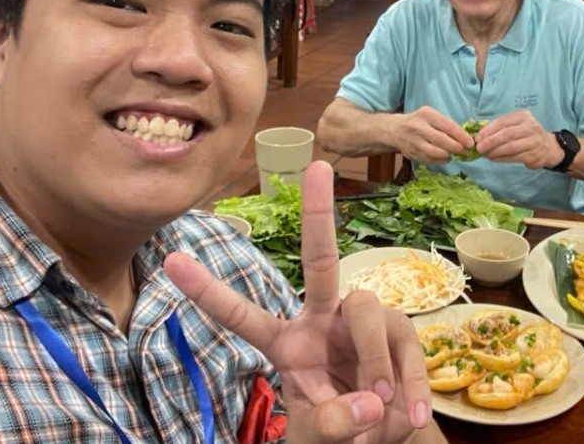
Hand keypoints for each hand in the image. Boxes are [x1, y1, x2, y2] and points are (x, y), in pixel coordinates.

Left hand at [164, 161, 432, 443]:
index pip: (243, 316)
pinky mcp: (402, 332)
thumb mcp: (320, 439)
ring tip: (380, 411)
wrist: (384, 442)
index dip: (209, 292)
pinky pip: (406, 349)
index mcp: (288, 343)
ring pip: (367, 314)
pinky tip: (408, 418)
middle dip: (318, 214)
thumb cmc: (339, 429)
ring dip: (374, 364)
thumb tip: (368, 403)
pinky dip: (410, 389)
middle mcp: (325, 319)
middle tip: (318, 168)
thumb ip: (331, 426)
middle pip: (320, 260)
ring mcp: (366, 321)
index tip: (173, 262)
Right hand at [391, 107, 473, 163]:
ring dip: (448, 155)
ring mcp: (414, 142)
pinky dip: (441, 160)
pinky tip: (445, 157)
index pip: (447, 126)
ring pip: (436, 153)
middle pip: (442, 141)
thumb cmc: (418, 121)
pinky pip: (430, 160)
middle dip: (457, 148)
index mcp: (426, 115)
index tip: (470, 143)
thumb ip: (446, 125)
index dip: (461, 136)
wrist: (394, 130)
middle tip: (465, 151)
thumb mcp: (431, 116)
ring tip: (454, 153)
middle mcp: (418, 128)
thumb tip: (466, 138)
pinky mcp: (412, 154)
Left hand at [476, 110, 564, 168]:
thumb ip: (499, 128)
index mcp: (523, 116)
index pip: (503, 122)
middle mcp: (530, 127)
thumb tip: (479, 136)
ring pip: (510, 147)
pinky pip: (514, 157)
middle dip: (490, 141)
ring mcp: (534, 141)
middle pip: (506, 134)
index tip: (478, 138)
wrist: (547, 147)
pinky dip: (502, 158)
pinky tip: (494, 158)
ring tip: (485, 154)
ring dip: (495, 152)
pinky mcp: (534, 154)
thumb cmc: (525, 135)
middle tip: (479, 148)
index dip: (488, 130)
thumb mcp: (515, 125)